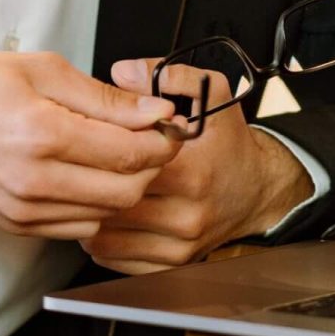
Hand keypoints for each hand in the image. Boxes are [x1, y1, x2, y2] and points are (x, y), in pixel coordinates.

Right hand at [0, 50, 178, 240]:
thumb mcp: (41, 69)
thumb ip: (104, 97)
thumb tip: (155, 110)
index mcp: (43, 134)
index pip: (131, 153)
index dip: (163, 140)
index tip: (170, 125)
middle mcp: (34, 181)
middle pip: (127, 192)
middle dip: (150, 166)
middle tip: (148, 138)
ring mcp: (25, 210)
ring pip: (106, 214)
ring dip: (124, 188)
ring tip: (115, 154)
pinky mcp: (17, 226)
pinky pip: (77, 227)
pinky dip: (95, 205)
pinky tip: (87, 175)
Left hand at [79, 56, 314, 274]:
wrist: (258, 190)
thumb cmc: (230, 145)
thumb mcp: (213, 94)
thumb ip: (170, 75)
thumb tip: (125, 72)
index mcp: (191, 171)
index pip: (125, 166)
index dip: (100, 151)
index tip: (89, 141)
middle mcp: (185, 214)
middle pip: (111, 203)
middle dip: (88, 183)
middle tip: (76, 166)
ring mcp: (179, 244)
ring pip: (107, 237)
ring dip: (89, 214)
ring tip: (85, 191)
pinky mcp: (173, 263)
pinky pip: (118, 260)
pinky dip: (102, 241)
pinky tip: (102, 216)